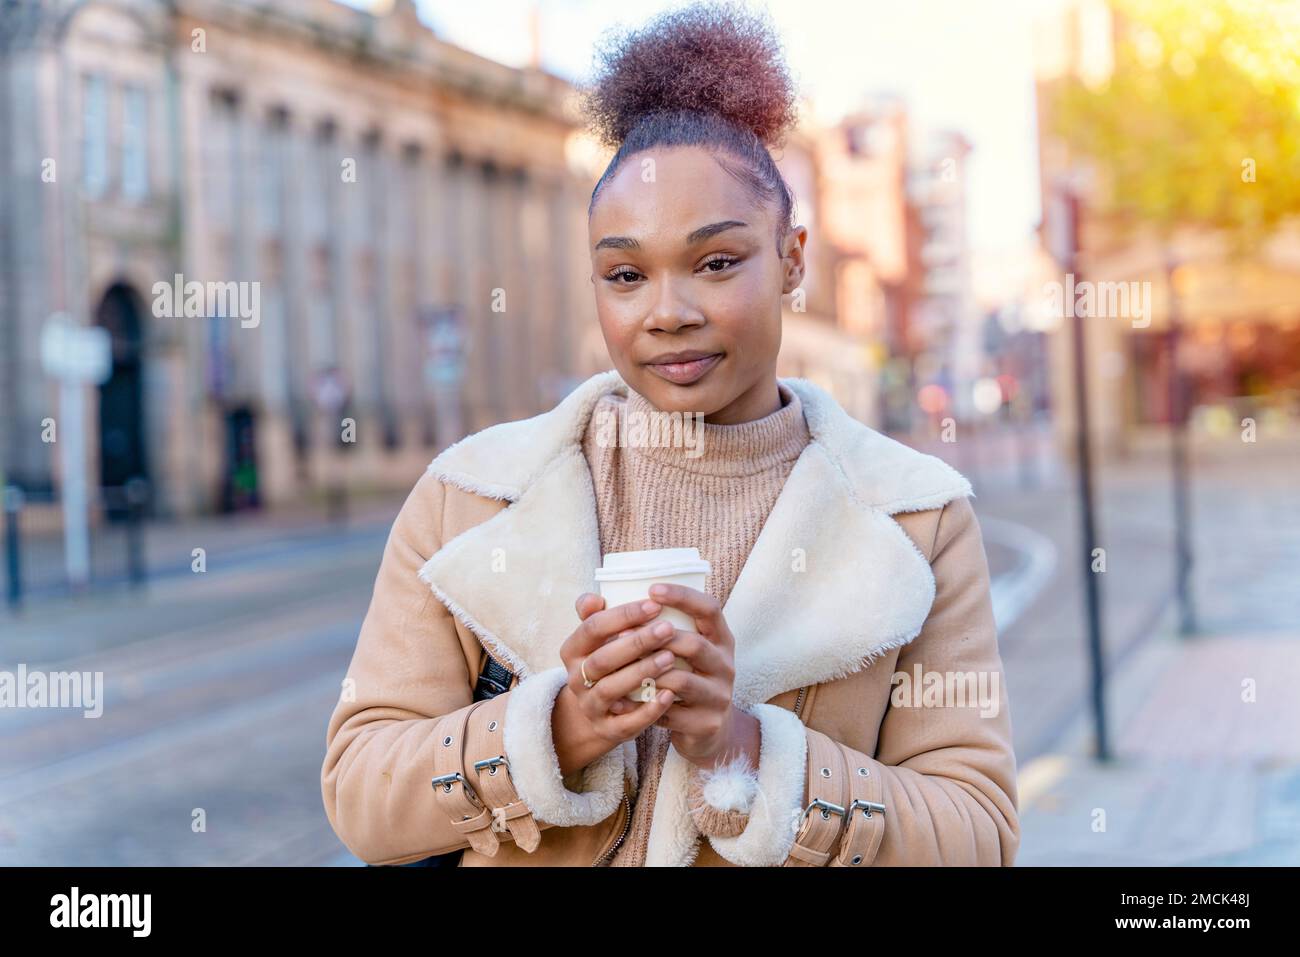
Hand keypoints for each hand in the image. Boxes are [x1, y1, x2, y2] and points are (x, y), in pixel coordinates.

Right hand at [557, 593, 681, 749]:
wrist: (598, 711)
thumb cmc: (606, 661)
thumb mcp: (597, 638)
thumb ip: (595, 615)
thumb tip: (596, 597)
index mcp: (572, 650)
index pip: (593, 628)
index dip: (623, 615)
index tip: (654, 604)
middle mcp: (575, 679)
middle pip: (602, 659)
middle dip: (636, 643)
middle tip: (668, 629)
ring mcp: (589, 706)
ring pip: (611, 690)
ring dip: (641, 673)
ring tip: (670, 658)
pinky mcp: (606, 730)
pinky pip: (625, 724)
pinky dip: (647, 711)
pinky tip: (669, 695)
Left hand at [608, 583, 743, 768]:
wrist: (702, 728)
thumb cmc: (679, 675)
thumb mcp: (673, 648)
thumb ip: (641, 622)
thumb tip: (590, 600)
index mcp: (720, 638)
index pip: (710, 608)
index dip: (683, 597)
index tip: (652, 589)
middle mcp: (725, 664)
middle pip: (695, 644)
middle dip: (656, 638)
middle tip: (621, 635)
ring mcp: (719, 696)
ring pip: (681, 681)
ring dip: (647, 673)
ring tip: (619, 667)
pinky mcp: (707, 723)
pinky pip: (670, 713)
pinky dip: (643, 706)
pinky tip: (621, 702)